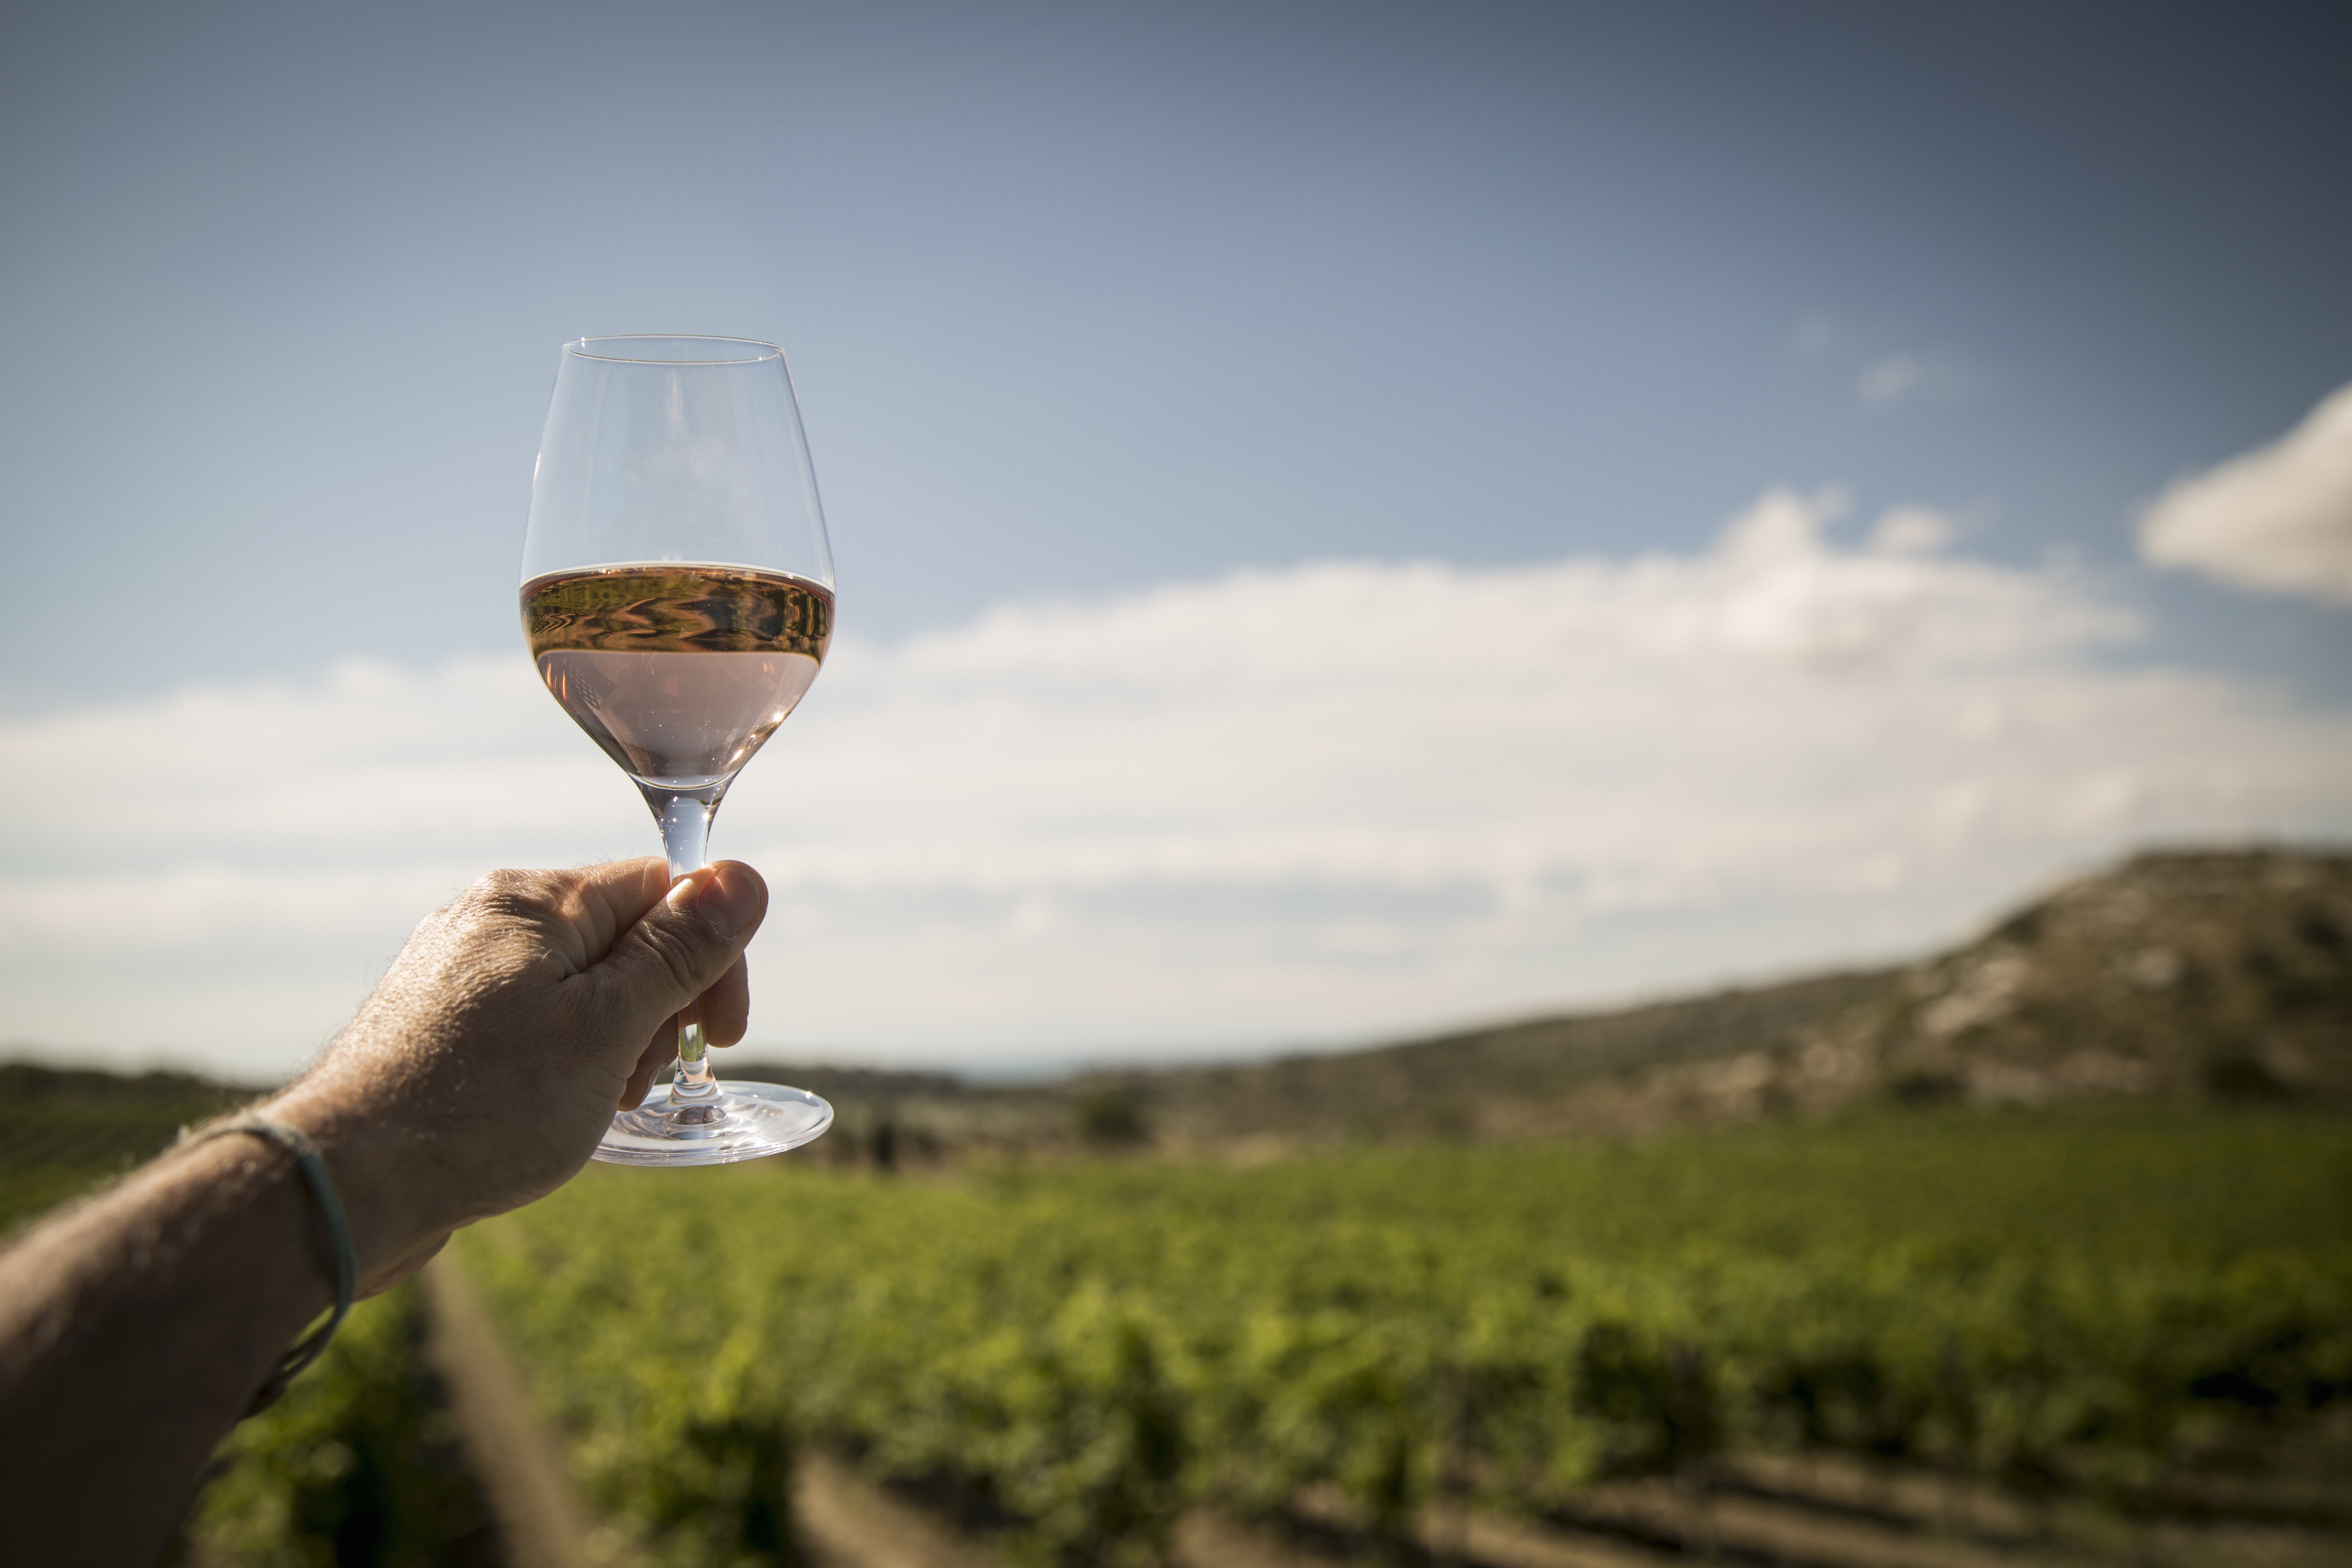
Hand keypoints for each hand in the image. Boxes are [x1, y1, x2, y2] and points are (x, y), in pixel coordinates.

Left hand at [261, 858, 766, 1294]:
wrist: (347, 1185)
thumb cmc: (481, 1107)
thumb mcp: (607, 1026)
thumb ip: (679, 950)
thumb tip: (743, 877)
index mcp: (532, 900)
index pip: (661, 888)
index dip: (709, 958)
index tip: (719, 1035)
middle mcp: (487, 919)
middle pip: (620, 937)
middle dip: (657, 1009)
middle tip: (643, 1082)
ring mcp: (455, 973)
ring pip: (576, 987)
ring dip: (612, 1043)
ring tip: (594, 1105)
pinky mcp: (435, 1026)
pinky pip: (529, 1023)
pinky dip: (562, 1061)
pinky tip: (549, 1111)